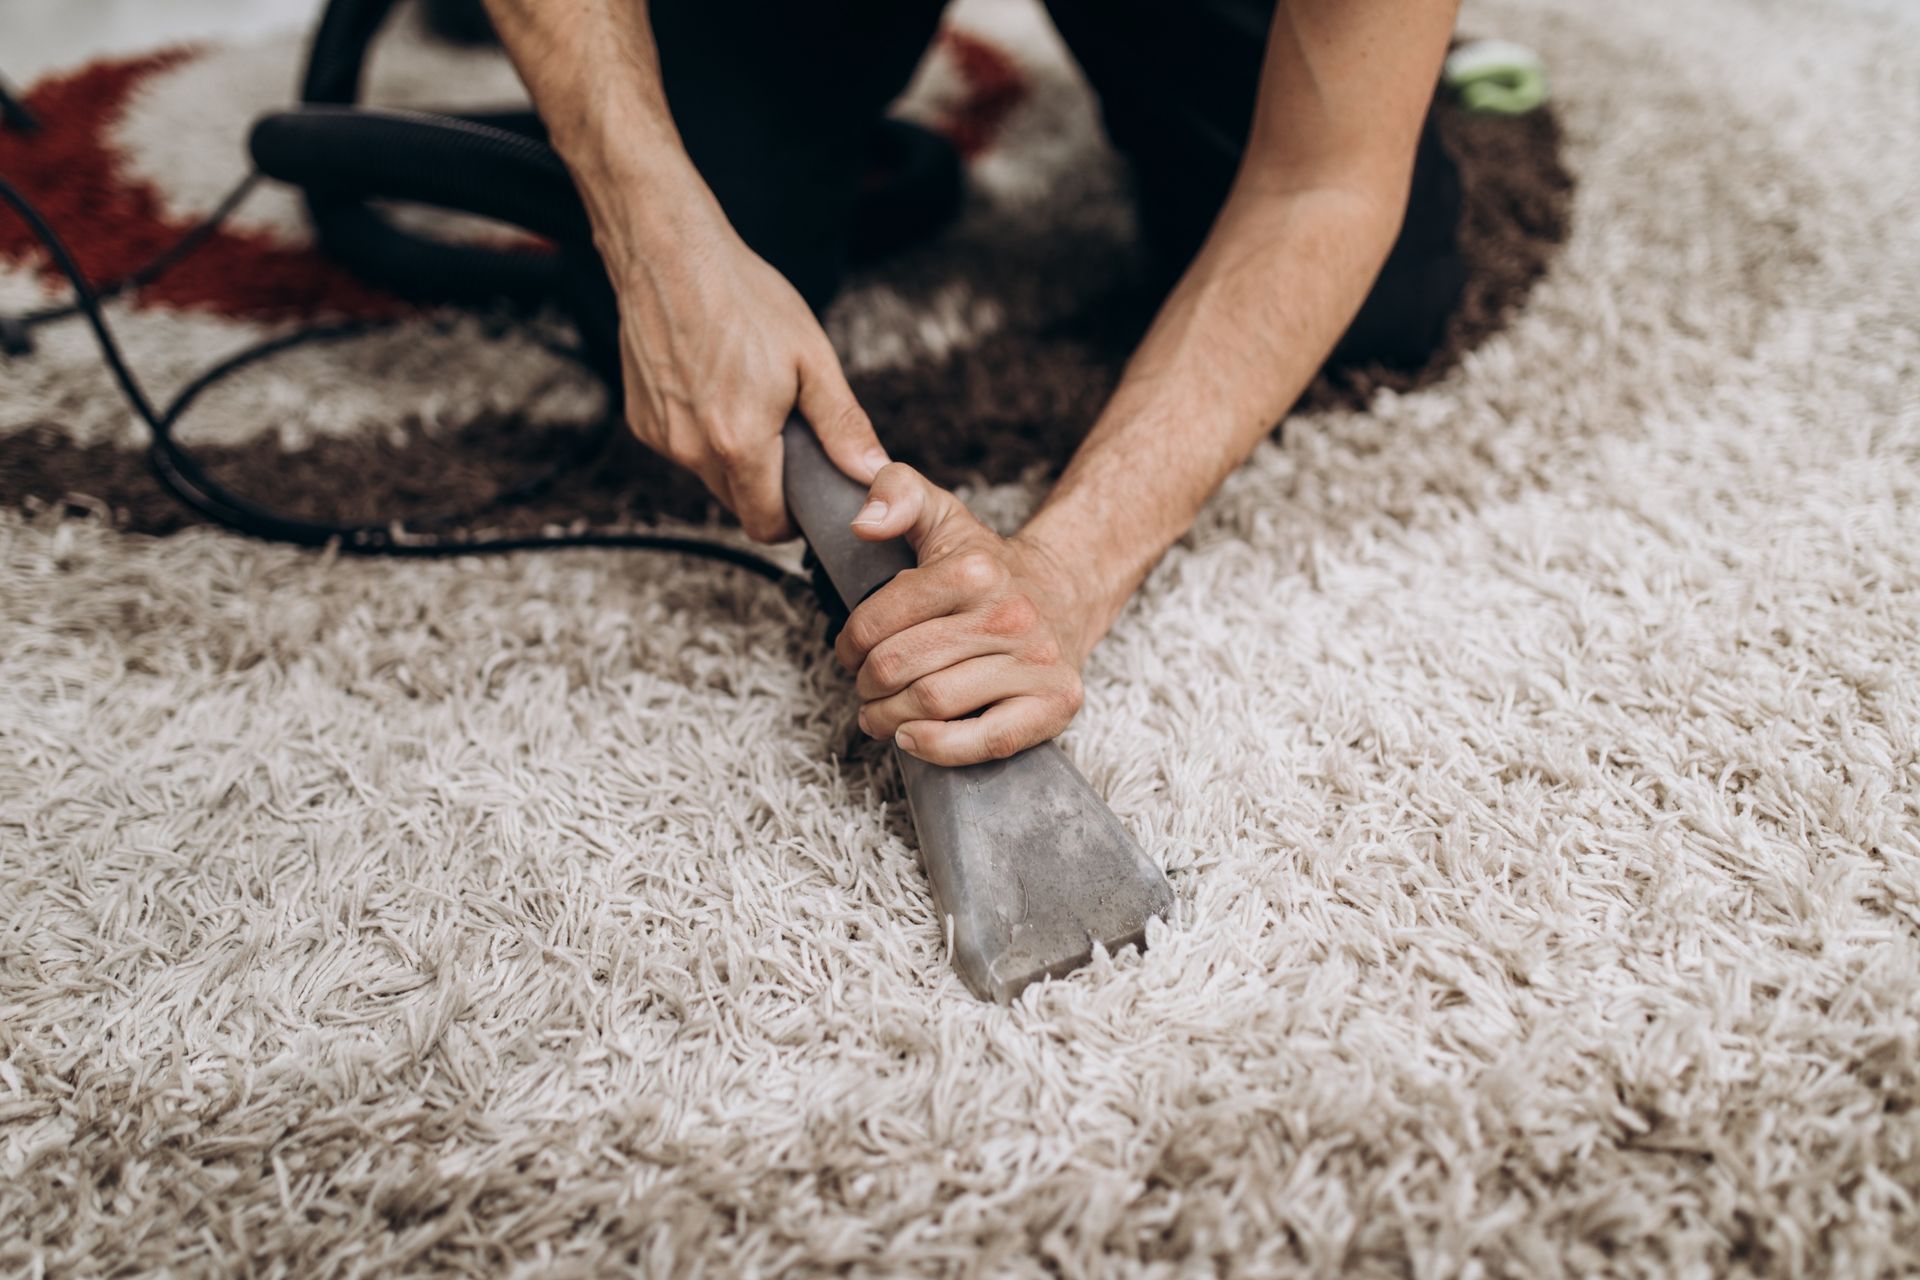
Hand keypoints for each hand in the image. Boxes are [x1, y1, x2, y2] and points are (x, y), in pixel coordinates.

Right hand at [609, 215, 885, 540]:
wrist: (669, 252)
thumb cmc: (742, 296)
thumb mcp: (811, 358)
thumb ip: (842, 425)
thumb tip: (871, 471)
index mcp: (739, 442)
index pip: (766, 525)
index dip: (792, 519)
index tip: (807, 492)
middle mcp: (692, 449)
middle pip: (738, 503)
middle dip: (766, 484)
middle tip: (787, 435)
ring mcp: (662, 436)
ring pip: (709, 475)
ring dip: (734, 456)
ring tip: (750, 399)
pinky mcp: (641, 420)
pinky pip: (682, 447)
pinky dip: (703, 432)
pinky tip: (713, 386)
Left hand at [835, 464, 1092, 765]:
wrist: (1068, 593)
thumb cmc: (988, 568)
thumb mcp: (942, 516)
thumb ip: (896, 493)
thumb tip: (862, 524)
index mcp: (973, 570)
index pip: (877, 622)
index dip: (848, 645)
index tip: (850, 653)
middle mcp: (1008, 615)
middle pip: (899, 666)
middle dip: (866, 684)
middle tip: (865, 688)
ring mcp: (1036, 662)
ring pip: (932, 703)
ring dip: (888, 718)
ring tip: (881, 714)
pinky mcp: (1055, 703)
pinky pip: (986, 740)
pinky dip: (938, 748)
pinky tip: (912, 738)